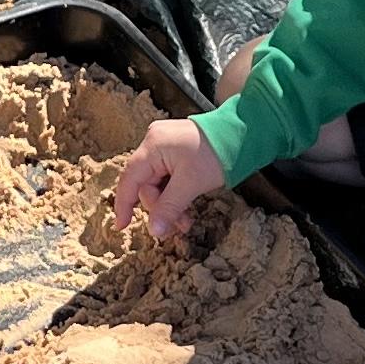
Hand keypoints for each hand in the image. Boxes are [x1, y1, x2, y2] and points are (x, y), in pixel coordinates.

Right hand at [110, 118, 228, 239]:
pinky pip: (168, 177)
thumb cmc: (217, 153)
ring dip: (170, 205)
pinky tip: (186, 208)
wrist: (242, 132)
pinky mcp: (176, 149)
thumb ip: (169, 207)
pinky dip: (176, 194)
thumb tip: (154, 230)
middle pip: (146, 185)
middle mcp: (154, 143)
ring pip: (158, 184)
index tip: (121, 226)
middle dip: (161, 208)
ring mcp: (165, 145)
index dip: (124, 205)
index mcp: (152, 146)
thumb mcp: (191, 184)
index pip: (129, 179)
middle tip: (178, 227)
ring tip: (186, 222)